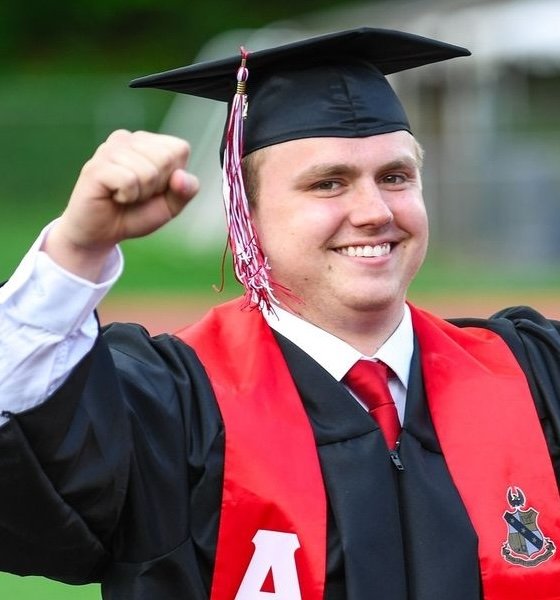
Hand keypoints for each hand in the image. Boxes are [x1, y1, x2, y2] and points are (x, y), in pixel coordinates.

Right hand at [45, 130, 198, 279]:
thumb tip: (180, 176)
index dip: (173, 177)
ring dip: (140, 194)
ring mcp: (109, 149)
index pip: (180, 149)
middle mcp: (128, 139)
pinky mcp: (96, 166)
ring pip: (148, 172)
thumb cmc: (136, 214)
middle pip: (166, 158)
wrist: (100, 234)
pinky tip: (113, 196)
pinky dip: (127, 197)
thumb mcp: (170, 206)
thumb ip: (186, 190)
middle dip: (157, 186)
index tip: (155, 188)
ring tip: (124, 196)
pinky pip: (129, 180)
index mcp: (148, 142)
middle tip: (137, 194)